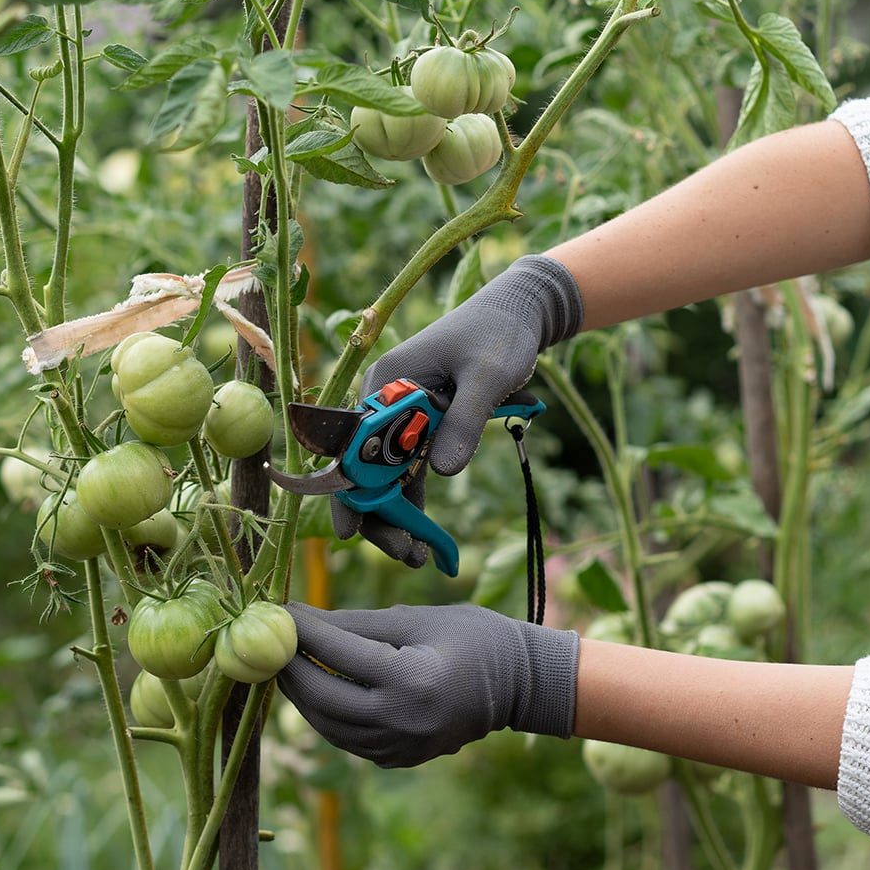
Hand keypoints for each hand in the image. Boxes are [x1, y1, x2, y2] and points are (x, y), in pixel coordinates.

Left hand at [276, 602, 578, 767]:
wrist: (520, 686)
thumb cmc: (473, 639)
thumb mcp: (415, 620)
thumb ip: (355, 623)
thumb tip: (300, 619)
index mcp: (409, 679)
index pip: (336, 653)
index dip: (301, 630)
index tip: (277, 610)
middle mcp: (400, 721)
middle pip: (320, 696)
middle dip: (288, 666)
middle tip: (269, 640)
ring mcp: (399, 747)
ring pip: (326, 724)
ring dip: (299, 694)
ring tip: (285, 662)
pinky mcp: (399, 758)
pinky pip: (346, 738)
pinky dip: (325, 714)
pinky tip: (315, 689)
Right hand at [335, 254, 583, 565]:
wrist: (521, 312)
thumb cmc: (500, 333)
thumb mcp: (486, 376)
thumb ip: (464, 421)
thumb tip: (443, 472)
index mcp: (387, 382)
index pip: (353, 445)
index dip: (348, 491)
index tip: (350, 533)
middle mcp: (385, 401)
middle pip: (367, 468)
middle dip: (379, 515)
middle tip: (405, 555)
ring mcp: (402, 416)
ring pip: (387, 476)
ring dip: (398, 516)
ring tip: (418, 558)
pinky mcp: (424, 426)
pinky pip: (411, 470)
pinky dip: (415, 501)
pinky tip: (425, 537)